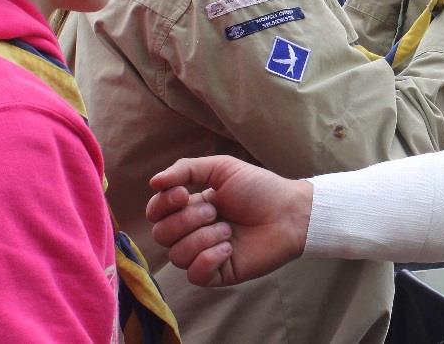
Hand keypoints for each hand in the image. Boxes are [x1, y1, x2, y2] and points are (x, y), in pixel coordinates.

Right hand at [146, 155, 311, 286]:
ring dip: (202, 239)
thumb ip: (187, 169)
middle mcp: (194, 231)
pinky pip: (195, 275)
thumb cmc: (260, 188)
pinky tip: (229, 248)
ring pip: (176, 256)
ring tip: (228, 230)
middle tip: (216, 212)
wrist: (290, 212)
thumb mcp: (222, 168)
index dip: (162, 205)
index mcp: (191, 206)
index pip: (156, 212)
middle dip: (187, 220)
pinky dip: (209, 259)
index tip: (183, 194)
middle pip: (162, 235)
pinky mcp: (219, 274)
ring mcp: (205, 254)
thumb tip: (153, 181)